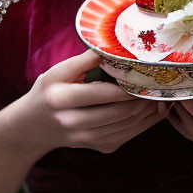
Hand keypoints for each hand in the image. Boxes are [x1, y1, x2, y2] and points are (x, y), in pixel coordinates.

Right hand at [11, 50, 168, 157]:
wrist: (33, 127)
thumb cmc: (48, 91)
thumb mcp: (58, 71)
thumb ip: (85, 59)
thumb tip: (114, 45)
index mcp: (60, 98)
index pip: (102, 93)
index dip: (128, 84)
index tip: (144, 72)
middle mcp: (72, 123)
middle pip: (119, 112)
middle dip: (143, 98)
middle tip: (157, 83)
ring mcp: (87, 139)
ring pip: (128, 125)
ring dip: (148, 110)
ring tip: (159, 94)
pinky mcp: (99, 148)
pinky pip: (129, 135)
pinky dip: (145, 122)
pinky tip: (153, 109)